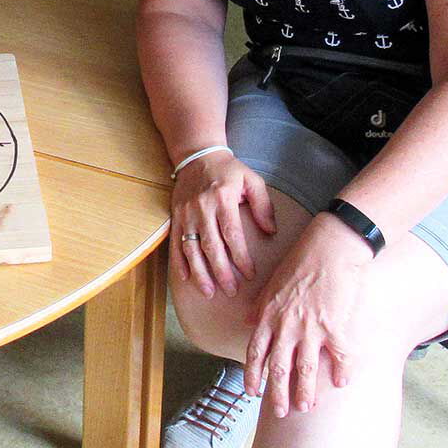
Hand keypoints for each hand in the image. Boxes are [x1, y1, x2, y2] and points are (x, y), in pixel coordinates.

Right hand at [172, 153, 275, 297]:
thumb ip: (263, 206)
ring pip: (191, 248)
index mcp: (222, 199)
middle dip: (221, 272)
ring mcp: (186, 214)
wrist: (197, 156)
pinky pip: (176, 243)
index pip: (232, 234)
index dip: (240, 257)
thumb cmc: (228, 170)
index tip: (249, 274)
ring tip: (209, 292)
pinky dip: (179, 263)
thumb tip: (271, 231)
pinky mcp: (176, 217)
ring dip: (199, 273)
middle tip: (231, 291)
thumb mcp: (252, 180)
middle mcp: (202, 208)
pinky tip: (187, 278)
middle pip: (211, 246)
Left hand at [243, 214, 374, 415]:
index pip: (256, 353)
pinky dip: (341, 373)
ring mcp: (311, 328)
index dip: (253, 375)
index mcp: (269, 316)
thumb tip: (249, 321)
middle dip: (278, 394)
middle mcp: (287, 326)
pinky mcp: (335, 326)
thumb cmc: (301, 262)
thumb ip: (261, 307)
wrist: (329, 247)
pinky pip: (339, 357)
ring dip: (305, 392)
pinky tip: (341, 384)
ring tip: (306, 407)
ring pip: (306, 369)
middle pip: (279, 368)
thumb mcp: (273, 284)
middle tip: (280, 412)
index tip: (253, 392)